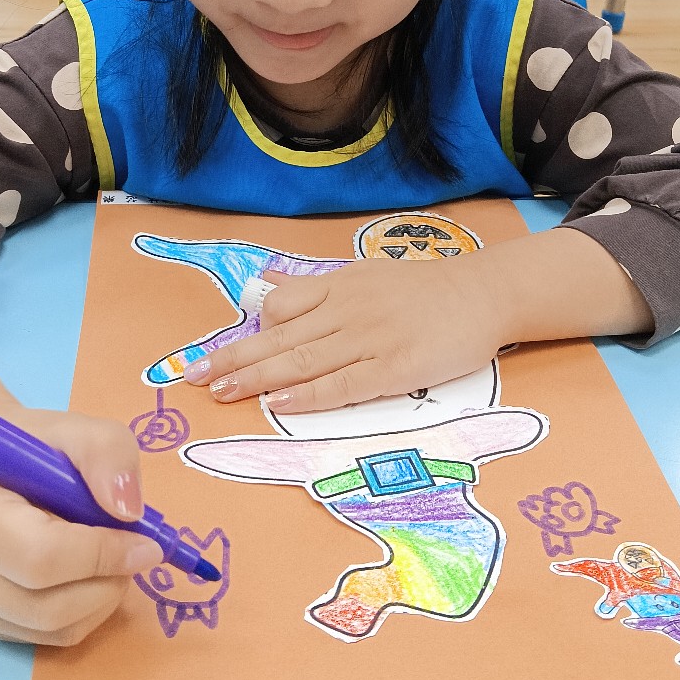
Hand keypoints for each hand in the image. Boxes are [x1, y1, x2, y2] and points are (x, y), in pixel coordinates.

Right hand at [0, 408, 162, 644]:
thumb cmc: (31, 447)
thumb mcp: (75, 426)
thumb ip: (106, 453)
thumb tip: (128, 511)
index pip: (40, 557)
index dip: (102, 554)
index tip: (146, 542)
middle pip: (48, 606)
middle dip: (109, 580)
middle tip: (135, 548)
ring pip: (56, 628)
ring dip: (105, 597)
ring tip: (112, 555)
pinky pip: (53, 638)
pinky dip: (89, 611)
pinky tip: (90, 573)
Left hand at [185, 254, 505, 412]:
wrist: (483, 292)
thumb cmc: (424, 289)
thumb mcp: (363, 274)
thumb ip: (315, 286)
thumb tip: (266, 285)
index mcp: (339, 288)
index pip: (280, 309)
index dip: (243, 334)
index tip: (207, 356)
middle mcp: (347, 312)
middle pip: (281, 337)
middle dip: (235, 359)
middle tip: (195, 379)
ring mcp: (370, 340)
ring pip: (303, 361)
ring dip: (260, 378)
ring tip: (224, 394)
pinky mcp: (395, 367)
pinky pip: (344, 384)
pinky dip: (310, 395)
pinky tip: (281, 404)